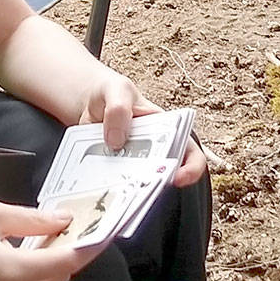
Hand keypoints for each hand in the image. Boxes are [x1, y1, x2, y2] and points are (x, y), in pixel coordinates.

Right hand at [0, 201, 98, 280]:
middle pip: (58, 277)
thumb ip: (32, 220)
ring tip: (61, 230)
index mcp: (14, 273)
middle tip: (82, 222)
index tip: (105, 228)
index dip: (88, 246)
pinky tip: (34, 245)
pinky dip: (36, 270)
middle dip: (73, 253)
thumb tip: (64, 220)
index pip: (66, 263)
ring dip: (54, 262)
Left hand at [78, 70, 206, 187]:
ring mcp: (132, 162)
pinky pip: (114, 184)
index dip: (191, 168)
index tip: (178, 177)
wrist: (87, 102)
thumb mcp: (117, 90)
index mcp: (166, 128)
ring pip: (138, 184)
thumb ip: (119, 108)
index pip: (189, 152)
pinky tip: (98, 186)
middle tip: (141, 188)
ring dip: (129, 190)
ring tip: (117, 190)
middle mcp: (154, 149)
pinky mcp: (112, 170)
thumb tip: (117, 139)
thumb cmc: (112, 93)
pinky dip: (108, 188)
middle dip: (156, 185)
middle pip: (164, 174)